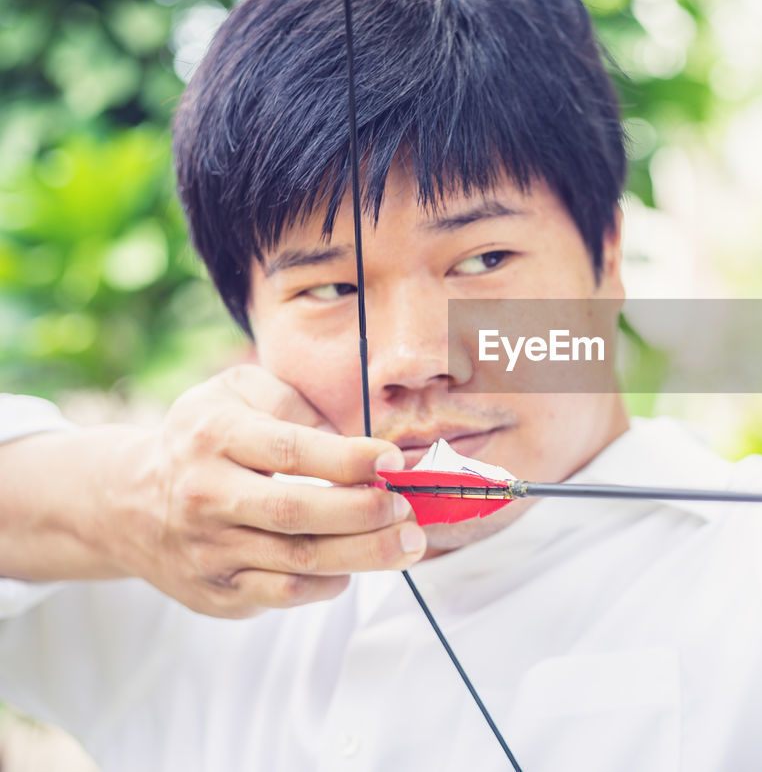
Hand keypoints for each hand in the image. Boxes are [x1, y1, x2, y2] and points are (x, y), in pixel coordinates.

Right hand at [100, 365, 422, 617]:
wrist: (127, 502)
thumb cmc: (205, 438)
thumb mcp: (236, 393)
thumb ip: (293, 402)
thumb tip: (352, 439)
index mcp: (214, 437)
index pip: (290, 451)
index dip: (348, 459)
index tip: (392, 460)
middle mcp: (206, 495)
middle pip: (296, 512)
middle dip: (364, 513)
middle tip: (408, 509)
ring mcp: (208, 550)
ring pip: (297, 562)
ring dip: (364, 554)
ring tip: (408, 542)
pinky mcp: (216, 592)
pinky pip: (285, 593)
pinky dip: (329, 582)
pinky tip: (355, 563)